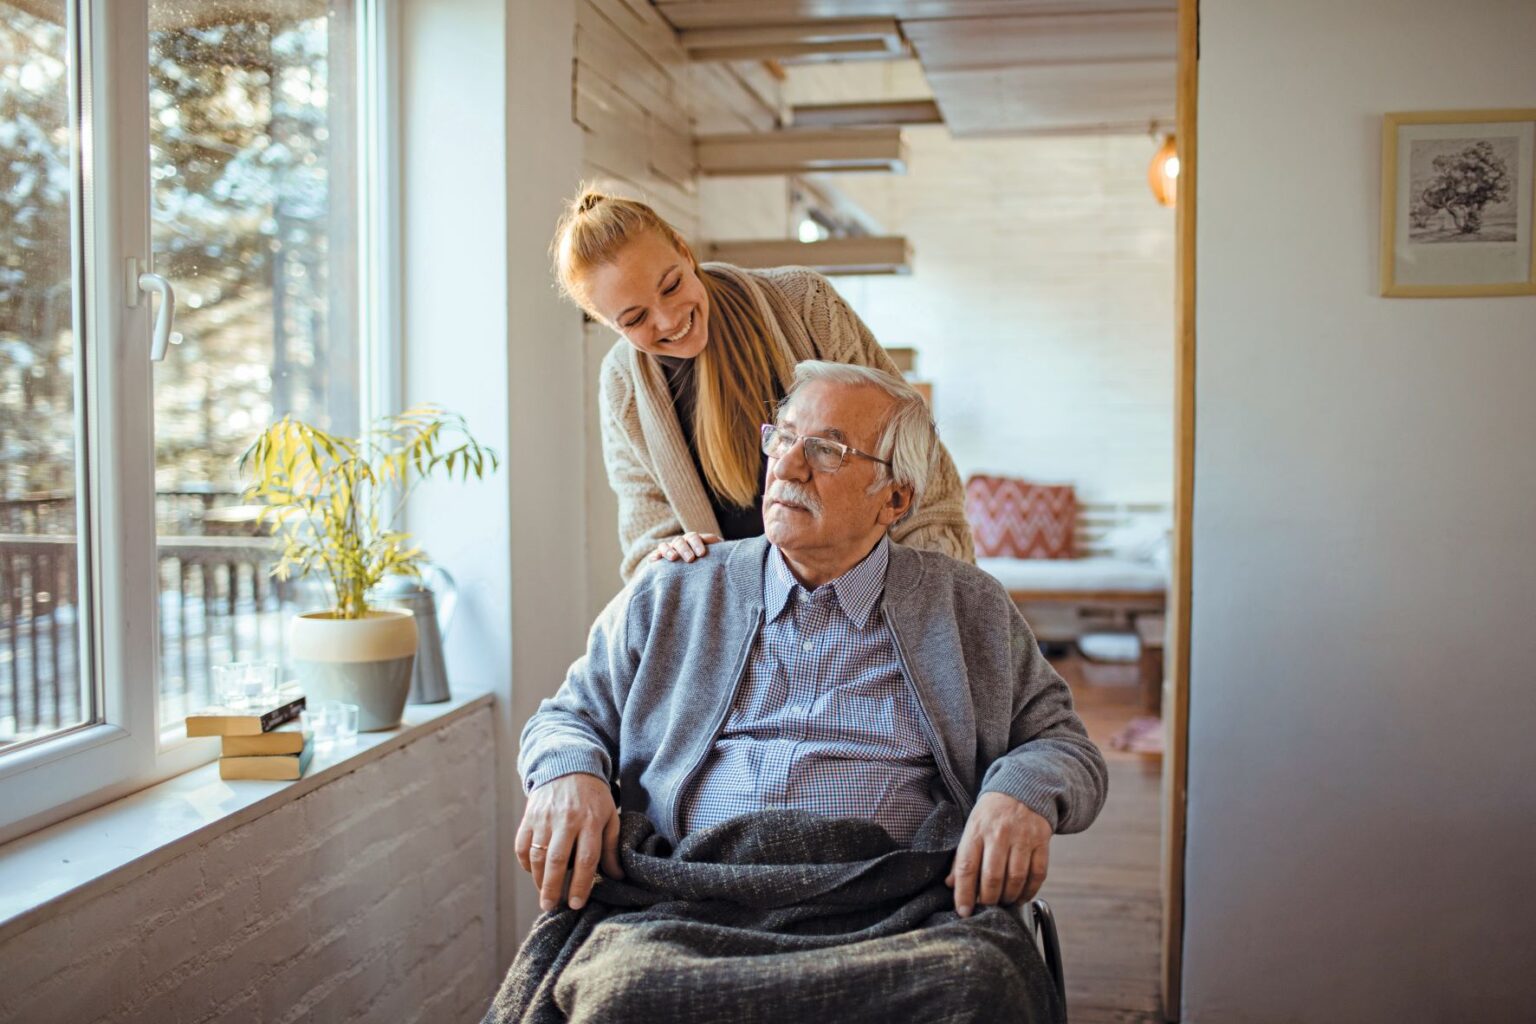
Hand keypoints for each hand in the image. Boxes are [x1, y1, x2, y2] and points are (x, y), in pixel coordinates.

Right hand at [515, 773, 623, 911]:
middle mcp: (566, 819)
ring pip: (537, 855)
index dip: (581, 884)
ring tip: (544, 895)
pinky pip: (522, 844)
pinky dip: (525, 862)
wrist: (569, 766)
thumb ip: (612, 847)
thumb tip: (617, 876)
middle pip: (557, 861)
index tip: (576, 903)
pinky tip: (533, 872)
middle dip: (553, 888)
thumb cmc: (594, 797)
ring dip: (538, 880)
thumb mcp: (610, 817)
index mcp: (590, 821)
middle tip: (552, 907)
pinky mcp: (529, 816)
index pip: (585, 859)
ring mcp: (545, 817)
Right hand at [648, 531, 720, 563]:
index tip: (702, 554)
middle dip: (685, 548)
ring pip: (665, 545)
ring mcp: (668, 549)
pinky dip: (654, 556)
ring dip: (668, 550)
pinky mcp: (658, 559)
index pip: (694, 537)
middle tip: (690, 559)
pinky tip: (655, 560)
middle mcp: (680, 543)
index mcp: (694, 540)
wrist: (694, 573)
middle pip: (680, 541)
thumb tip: (724, 548)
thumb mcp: (715, 557)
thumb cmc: (708, 563)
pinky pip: (654, 555)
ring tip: (673, 558)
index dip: (697, 544)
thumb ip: (719, 552)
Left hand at [946, 792, 1052, 917]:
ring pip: (1015, 878)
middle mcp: (999, 834)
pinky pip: (1037, 874)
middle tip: (986, 907)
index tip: (964, 912)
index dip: (964, 894)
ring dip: (1009, 897)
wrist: (1022, 789)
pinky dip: (1029, 891)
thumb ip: (962, 856)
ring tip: (1004, 902)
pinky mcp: (1041, 841)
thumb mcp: (971, 828)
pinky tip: (1021, 896)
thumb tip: (951, 884)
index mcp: (977, 830)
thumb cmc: (992, 814)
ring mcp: (1022, 838)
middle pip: (992, 877)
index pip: (967, 867)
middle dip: (988, 900)